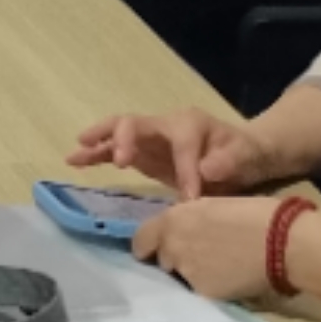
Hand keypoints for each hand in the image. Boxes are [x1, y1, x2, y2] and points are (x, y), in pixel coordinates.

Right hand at [67, 106, 268, 196]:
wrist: (242, 156)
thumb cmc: (243, 153)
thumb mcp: (245, 155)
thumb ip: (229, 160)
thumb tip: (207, 170)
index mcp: (189, 124)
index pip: (179, 143)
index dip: (184, 169)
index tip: (191, 198)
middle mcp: (164, 126)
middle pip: (134, 123)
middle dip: (124, 139)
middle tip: (120, 161)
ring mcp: (150, 140)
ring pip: (118, 134)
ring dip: (98, 143)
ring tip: (75, 155)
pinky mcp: (142, 155)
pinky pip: (115, 151)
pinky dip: (96, 155)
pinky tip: (75, 161)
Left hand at [135, 193, 307, 303]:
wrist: (283, 243)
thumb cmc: (256, 213)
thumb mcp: (214, 205)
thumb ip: (190, 218)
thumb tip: (184, 227)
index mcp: (173, 219)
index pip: (141, 240)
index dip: (148, 246)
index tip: (154, 250)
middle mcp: (173, 247)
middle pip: (163, 259)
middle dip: (175, 259)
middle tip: (200, 255)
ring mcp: (187, 273)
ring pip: (181, 276)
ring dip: (191, 273)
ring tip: (217, 268)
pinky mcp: (204, 294)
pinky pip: (200, 291)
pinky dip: (210, 287)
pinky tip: (229, 279)